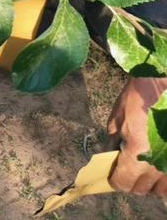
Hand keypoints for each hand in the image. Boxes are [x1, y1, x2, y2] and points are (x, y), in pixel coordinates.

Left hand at [107, 76, 166, 197]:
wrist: (160, 81)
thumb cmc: (138, 97)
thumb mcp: (116, 119)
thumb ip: (112, 144)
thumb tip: (108, 161)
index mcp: (137, 154)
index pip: (123, 183)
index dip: (115, 179)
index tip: (113, 173)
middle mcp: (157, 165)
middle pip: (142, 189)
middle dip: (132, 180)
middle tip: (128, 166)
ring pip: (161, 189)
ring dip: (151, 181)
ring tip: (146, 165)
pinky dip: (164, 176)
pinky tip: (159, 162)